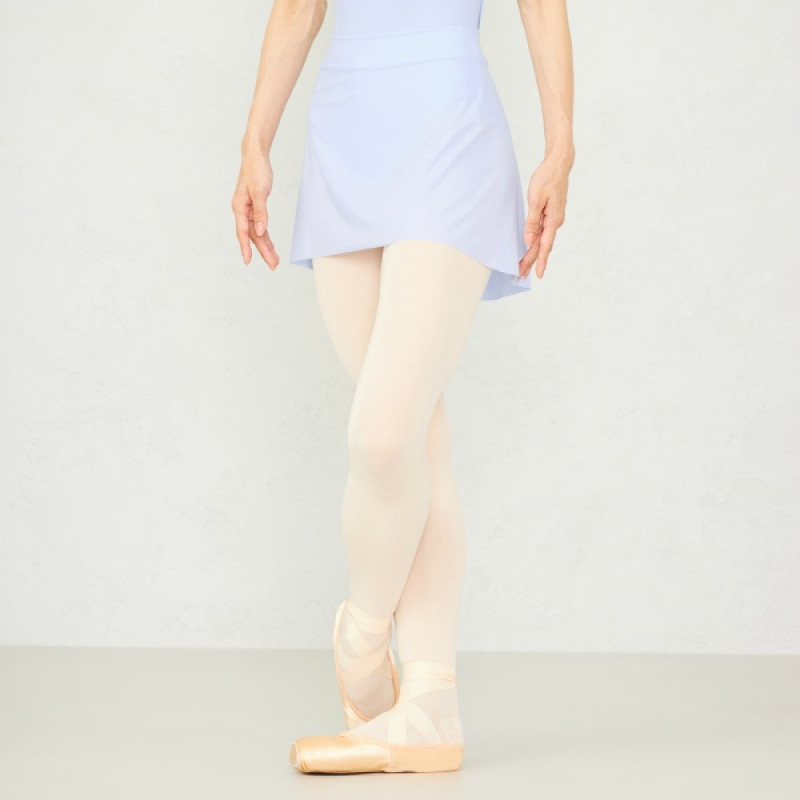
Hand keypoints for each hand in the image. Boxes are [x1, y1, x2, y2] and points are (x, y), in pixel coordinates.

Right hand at [232, 152, 279, 269]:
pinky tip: (271, 246)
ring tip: (275, 261)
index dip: (245, 247)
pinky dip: (266, 237)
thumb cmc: (256, 171)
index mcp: (239, 208)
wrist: (255, 157)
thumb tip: (260, 231)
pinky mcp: (255, 209)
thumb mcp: (260, 192)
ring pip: (257, 234)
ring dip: (266, 247)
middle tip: (273, 266)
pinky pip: (260, 227)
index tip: (248, 261)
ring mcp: (248, 212)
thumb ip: (261, 213)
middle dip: (262, 252)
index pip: (243, 232)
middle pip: (252, 236)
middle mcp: (242, 212)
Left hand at [518, 153, 571, 279]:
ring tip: (524, 266)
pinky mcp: (551, 214)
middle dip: (532, 262)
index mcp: (553, 220)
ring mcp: (554, 218)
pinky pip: (542, 232)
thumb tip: (529, 240)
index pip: (545, 245)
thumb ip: (532, 221)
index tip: (538, 274)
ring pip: (542, 240)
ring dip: (533, 254)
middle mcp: (555, 222)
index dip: (540, 261)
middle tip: (521, 275)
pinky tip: (530, 248)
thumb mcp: (536, 199)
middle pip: (542, 246)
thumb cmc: (547, 178)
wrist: (559, 165)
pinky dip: (536, 242)